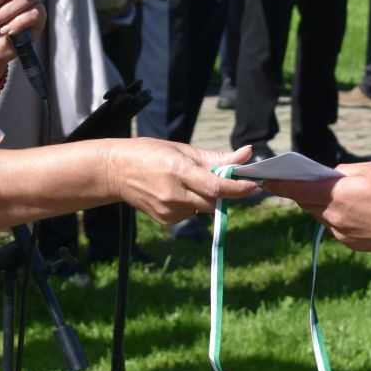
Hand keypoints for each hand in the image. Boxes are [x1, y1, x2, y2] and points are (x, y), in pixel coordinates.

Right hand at [104, 141, 255, 223]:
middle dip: (226, 192)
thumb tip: (247, 154)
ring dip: (206, 196)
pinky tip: (176, 192)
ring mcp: (168, 211)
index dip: (239, 188)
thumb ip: (216, 157)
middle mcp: (173, 195)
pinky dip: (193, 203)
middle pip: (213, 201)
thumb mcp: (182, 149)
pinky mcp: (166, 221)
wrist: (115, 171)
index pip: (216, 186)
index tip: (256, 185)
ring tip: (188, 181)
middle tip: (231, 179)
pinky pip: (191, 213)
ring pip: (203, 208)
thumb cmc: (150, 153)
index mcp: (177, 171)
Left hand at [262, 161, 370, 252]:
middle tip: (300, 181)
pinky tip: (351, 210)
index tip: (266, 180)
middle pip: (306, 202)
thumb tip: (328, 176)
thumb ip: (342, 172)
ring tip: (332, 194)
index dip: (280, 185)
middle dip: (302, 192)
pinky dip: (335, 217)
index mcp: (337, 194)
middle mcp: (334, 216)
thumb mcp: (369, 169)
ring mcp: (340, 232)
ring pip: (319, 214)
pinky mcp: (349, 243)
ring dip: (319, 204)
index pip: (298, 189)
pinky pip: (333, 226)